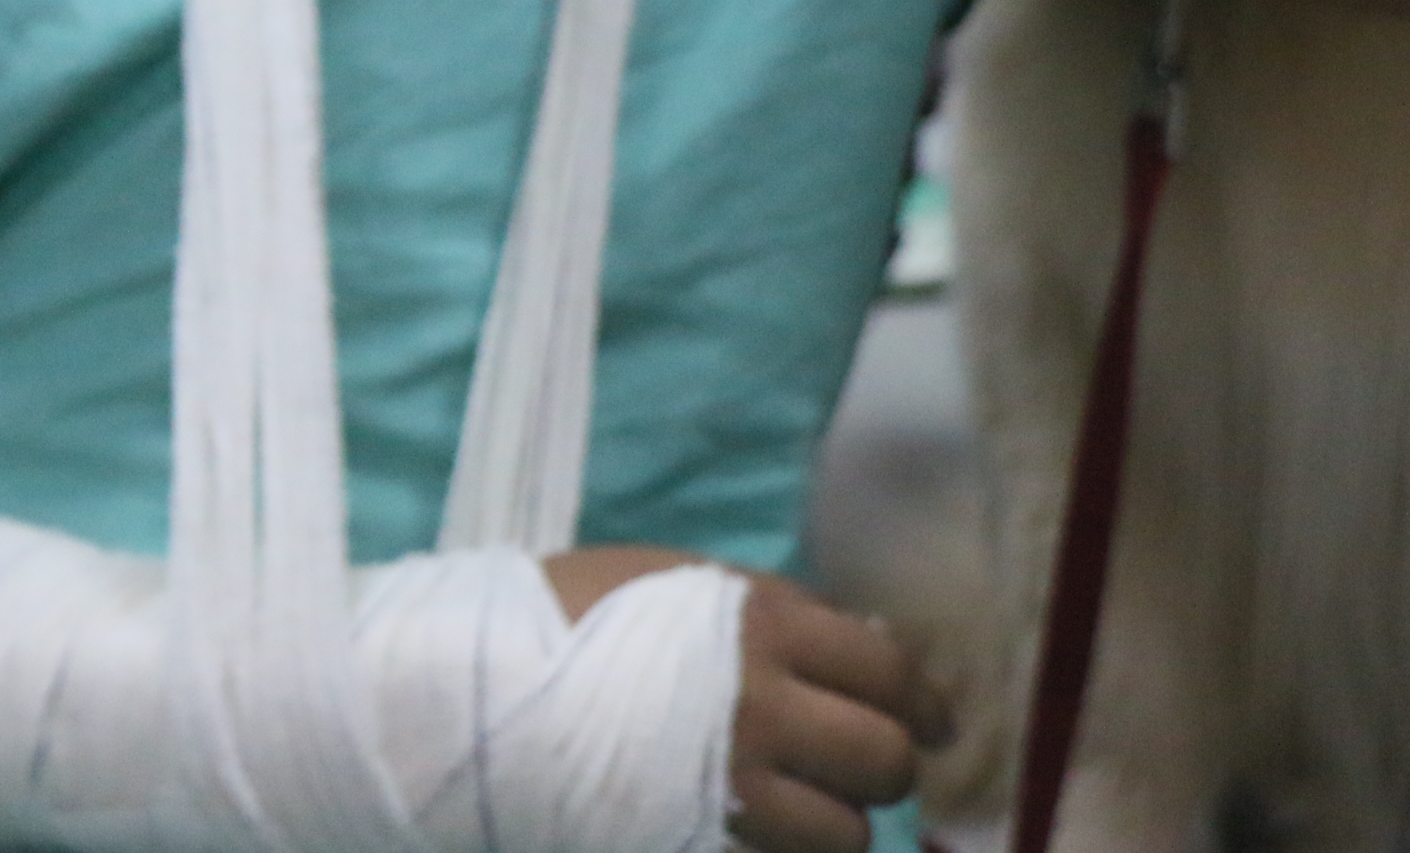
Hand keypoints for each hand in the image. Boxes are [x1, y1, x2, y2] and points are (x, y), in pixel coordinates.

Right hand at [543, 549, 951, 852]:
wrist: (471, 694)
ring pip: (846, 839)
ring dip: (834, 828)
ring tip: (799, 812)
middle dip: (885, 768)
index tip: (938, 722)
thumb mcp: (686, 583)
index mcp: (764, 628)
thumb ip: (783, 615)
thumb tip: (875, 651)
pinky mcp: (697, 850)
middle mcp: (763, 713)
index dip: (927, 702)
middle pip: (886, 763)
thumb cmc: (570, 617)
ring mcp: (730, 796)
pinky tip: (761, 839)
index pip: (891, 673)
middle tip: (861, 770)